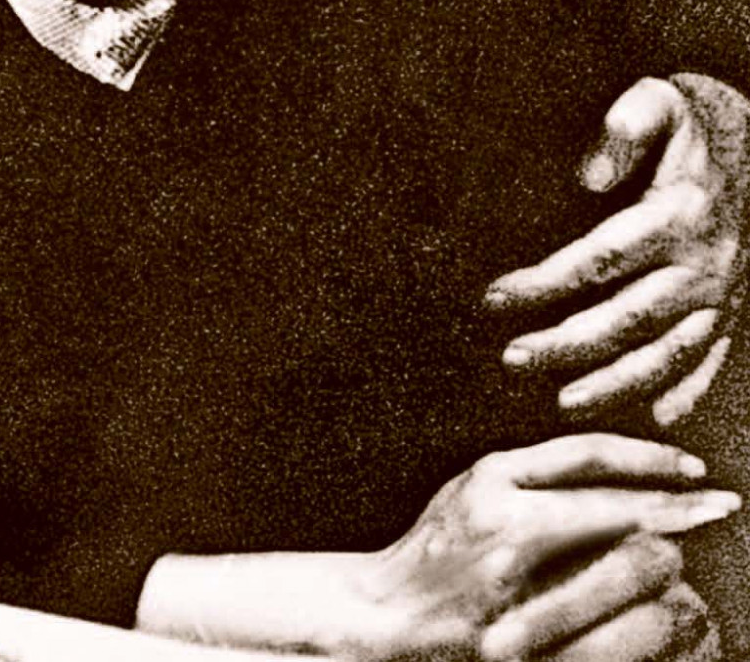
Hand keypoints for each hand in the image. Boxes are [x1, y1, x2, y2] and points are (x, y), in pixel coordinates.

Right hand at [351, 436, 733, 660]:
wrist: (387, 616)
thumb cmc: (440, 547)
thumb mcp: (476, 488)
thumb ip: (539, 471)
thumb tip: (631, 466)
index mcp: (490, 485)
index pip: (589, 458)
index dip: (652, 460)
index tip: (697, 469)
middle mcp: (504, 534)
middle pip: (618, 514)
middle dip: (674, 514)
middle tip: (716, 509)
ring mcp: (515, 591)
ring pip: (624, 568)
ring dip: (667, 562)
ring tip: (688, 558)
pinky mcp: (526, 646)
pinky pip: (611, 627)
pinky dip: (647, 613)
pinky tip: (667, 609)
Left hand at [486, 74, 747, 422]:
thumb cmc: (695, 122)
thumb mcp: (661, 101)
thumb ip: (627, 126)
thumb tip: (592, 173)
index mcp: (677, 216)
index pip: (598, 260)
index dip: (543, 283)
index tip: (494, 299)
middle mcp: (704, 263)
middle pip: (627, 317)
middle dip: (568, 344)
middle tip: (512, 359)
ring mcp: (723, 291)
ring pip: (668, 350)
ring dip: (618, 381)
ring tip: (565, 402)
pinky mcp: (735, 305)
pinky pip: (713, 356)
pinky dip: (689, 389)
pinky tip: (658, 417)